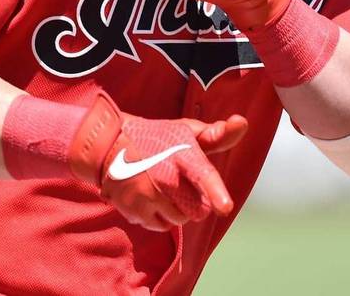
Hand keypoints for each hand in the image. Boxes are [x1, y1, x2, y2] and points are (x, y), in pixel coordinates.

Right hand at [69, 93, 247, 230]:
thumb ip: (215, 135)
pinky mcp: (134, 209)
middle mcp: (163, 177)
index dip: (214, 190)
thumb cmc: (154, 137)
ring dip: (178, 210)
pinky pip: (160, 226)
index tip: (224, 207)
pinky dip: (160, 217)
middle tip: (180, 184)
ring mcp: (147, 195)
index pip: (202, 173)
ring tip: (164, 190)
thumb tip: (241, 123)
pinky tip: (151, 198)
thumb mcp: (184, 130)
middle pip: (196, 209)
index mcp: (181, 155)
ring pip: (179, 220)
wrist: (108, 145)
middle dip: (195, 202)